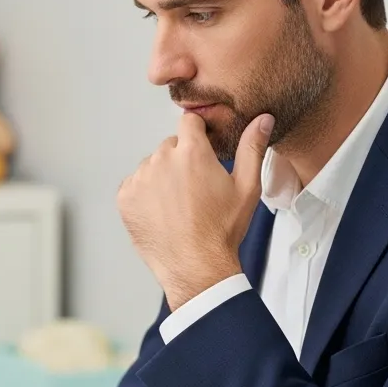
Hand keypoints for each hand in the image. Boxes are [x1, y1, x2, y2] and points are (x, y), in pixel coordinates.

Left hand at [117, 112, 273, 310]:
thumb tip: (262, 119)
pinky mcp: (125, 198)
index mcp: (191, 152)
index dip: (198, 134)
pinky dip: (145, 194)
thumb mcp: (247, 187)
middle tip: (195, 189)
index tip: (203, 149)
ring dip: (162, 177)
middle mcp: (161, 160)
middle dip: (181, 160)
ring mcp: (140, 178)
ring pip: (152, 166)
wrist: (195, 266)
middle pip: (170, 146)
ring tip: (178, 205)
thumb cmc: (221, 230)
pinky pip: (134, 185)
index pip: (189, 122)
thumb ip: (252, 148)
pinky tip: (162, 212)